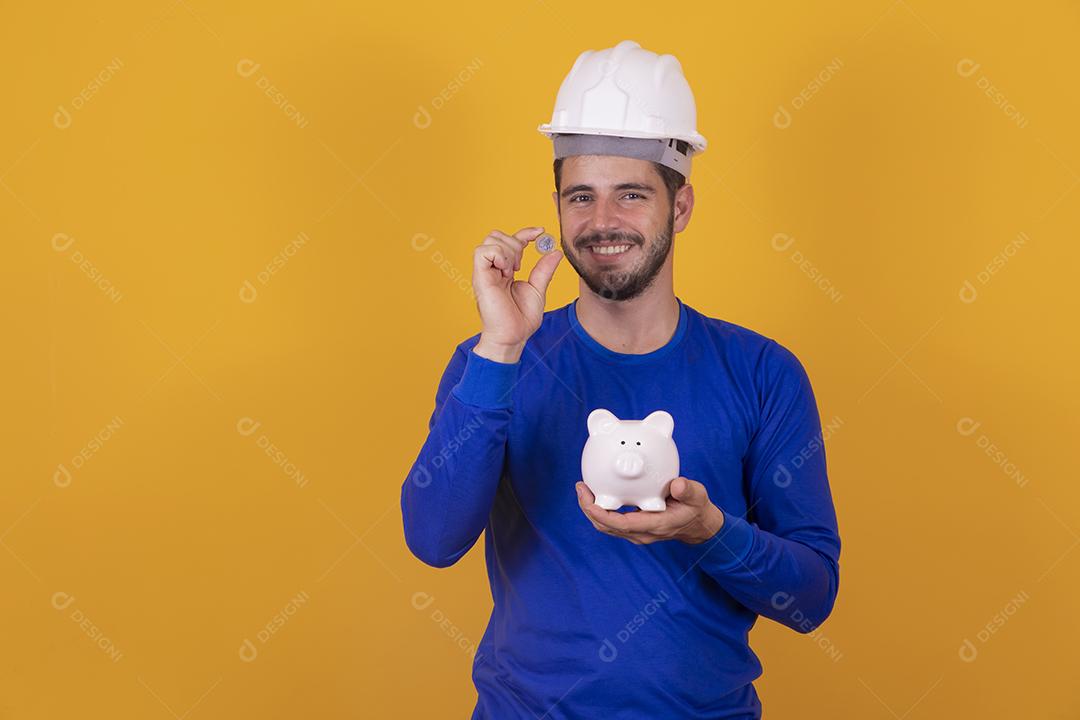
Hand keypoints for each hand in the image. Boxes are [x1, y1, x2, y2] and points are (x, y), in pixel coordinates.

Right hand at [473, 227, 562, 362]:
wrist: (513, 336)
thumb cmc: (521, 318)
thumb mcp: (538, 289)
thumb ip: (544, 270)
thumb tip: (555, 252)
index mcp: (504, 270)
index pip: (510, 240)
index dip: (525, 232)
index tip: (541, 232)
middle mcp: (493, 269)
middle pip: (497, 236)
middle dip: (515, 243)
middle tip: (521, 266)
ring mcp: (485, 272)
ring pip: (490, 240)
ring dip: (508, 251)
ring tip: (513, 271)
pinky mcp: (480, 278)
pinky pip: (482, 252)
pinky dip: (498, 255)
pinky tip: (506, 271)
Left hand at [575, 477, 724, 544]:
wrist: (698, 524)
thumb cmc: (695, 509)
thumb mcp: (697, 497)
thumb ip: (688, 490)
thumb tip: (677, 484)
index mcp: (654, 525)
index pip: (621, 524)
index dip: (601, 514)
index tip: (589, 499)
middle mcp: (641, 532)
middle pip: (607, 526)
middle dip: (589, 509)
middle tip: (581, 487)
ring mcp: (636, 532)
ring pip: (606, 525)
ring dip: (592, 509)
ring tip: (583, 488)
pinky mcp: (634, 527)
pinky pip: (611, 521)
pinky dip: (600, 509)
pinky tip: (597, 492)